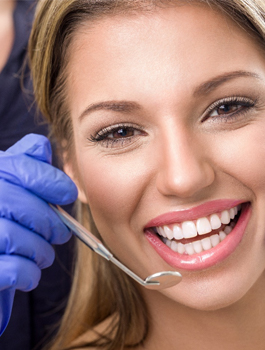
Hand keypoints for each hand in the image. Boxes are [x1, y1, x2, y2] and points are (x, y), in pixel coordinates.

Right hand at [0, 134, 77, 334]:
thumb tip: (41, 147)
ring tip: (42, 254)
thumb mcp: (6, 188)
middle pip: (25, 206)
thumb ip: (23, 165)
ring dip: (41, 251)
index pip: (19, 168)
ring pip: (20, 239)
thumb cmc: (2, 220)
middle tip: (61, 233)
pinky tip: (29, 273)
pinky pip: (14, 269)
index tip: (68, 192)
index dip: (50, 180)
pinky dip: (29, 273)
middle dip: (51, 223)